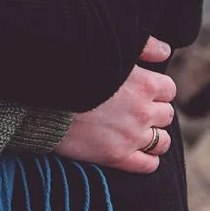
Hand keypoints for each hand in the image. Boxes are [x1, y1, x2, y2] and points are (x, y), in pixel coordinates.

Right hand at [55, 38, 176, 174]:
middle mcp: (143, 111)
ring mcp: (132, 136)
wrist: (41, 99)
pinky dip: (146, 159)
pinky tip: (133, 151)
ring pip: (163, 141)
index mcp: (145, 84)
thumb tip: (165, 51)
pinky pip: (149, 165)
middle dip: (153, 111)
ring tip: (133, 130)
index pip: (168, 89)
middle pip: (166, 114)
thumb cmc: (71, 69)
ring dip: (153, 136)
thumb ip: (142, 46)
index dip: (155, 89)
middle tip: (132, 108)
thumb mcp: (108, 49)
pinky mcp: (117, 156)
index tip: (140, 89)